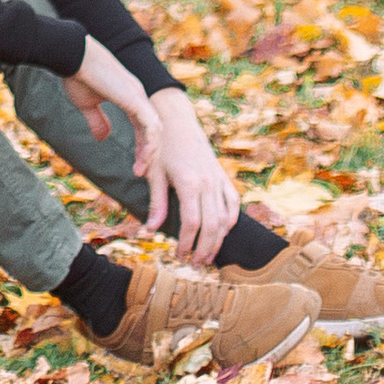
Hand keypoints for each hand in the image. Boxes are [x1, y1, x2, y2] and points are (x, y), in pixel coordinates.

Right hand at [62, 34, 156, 177]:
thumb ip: (97, 121)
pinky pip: (150, 127)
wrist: (72, 55)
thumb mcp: (87, 104)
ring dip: (151, 154)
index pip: (144, 127)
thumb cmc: (76, 75)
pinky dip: (149, 144)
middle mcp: (139, 97)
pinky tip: (143, 159)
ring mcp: (139, 97)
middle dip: (150, 155)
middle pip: (154, 131)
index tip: (137, 167)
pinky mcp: (135, 99)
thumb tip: (103, 138)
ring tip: (140, 172)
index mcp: (130, 97)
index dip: (142, 148)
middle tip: (143, 175)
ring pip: (155, 132)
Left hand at [128, 85, 243, 270]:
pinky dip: (231, 220)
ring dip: (219, 240)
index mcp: (189, 183)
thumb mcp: (154, 173)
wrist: (177, 120)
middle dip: (204, 249)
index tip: (179, 256)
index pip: (191, 223)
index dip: (186, 243)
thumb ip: (156, 203)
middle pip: (212, 226)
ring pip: (225, 218)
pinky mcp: (223, 175)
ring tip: (208, 255)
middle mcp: (208, 183)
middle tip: (195, 264)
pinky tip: (223, 232)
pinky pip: (233, 202)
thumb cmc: (161, 146)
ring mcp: (218, 179)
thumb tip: (150, 231)